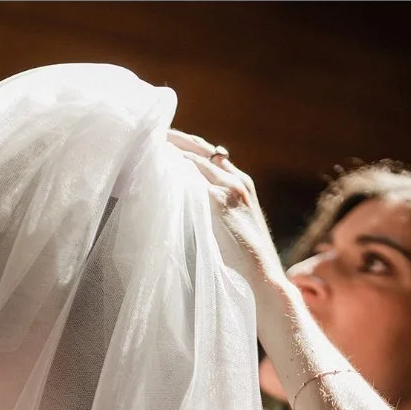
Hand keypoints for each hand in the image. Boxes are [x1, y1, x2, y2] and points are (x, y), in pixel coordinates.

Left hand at [167, 130, 289, 299]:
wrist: (262, 275)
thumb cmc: (243, 260)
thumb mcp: (230, 226)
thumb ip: (213, 211)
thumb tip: (184, 207)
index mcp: (241, 183)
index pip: (210, 155)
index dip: (186, 145)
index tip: (164, 140)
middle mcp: (237, 180)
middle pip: (201, 149)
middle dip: (175, 139)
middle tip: (151, 134)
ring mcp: (230, 188)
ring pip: (196, 158)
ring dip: (171, 150)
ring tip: (149, 145)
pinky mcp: (220, 201)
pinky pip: (193, 176)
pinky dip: (175, 168)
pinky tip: (157, 166)